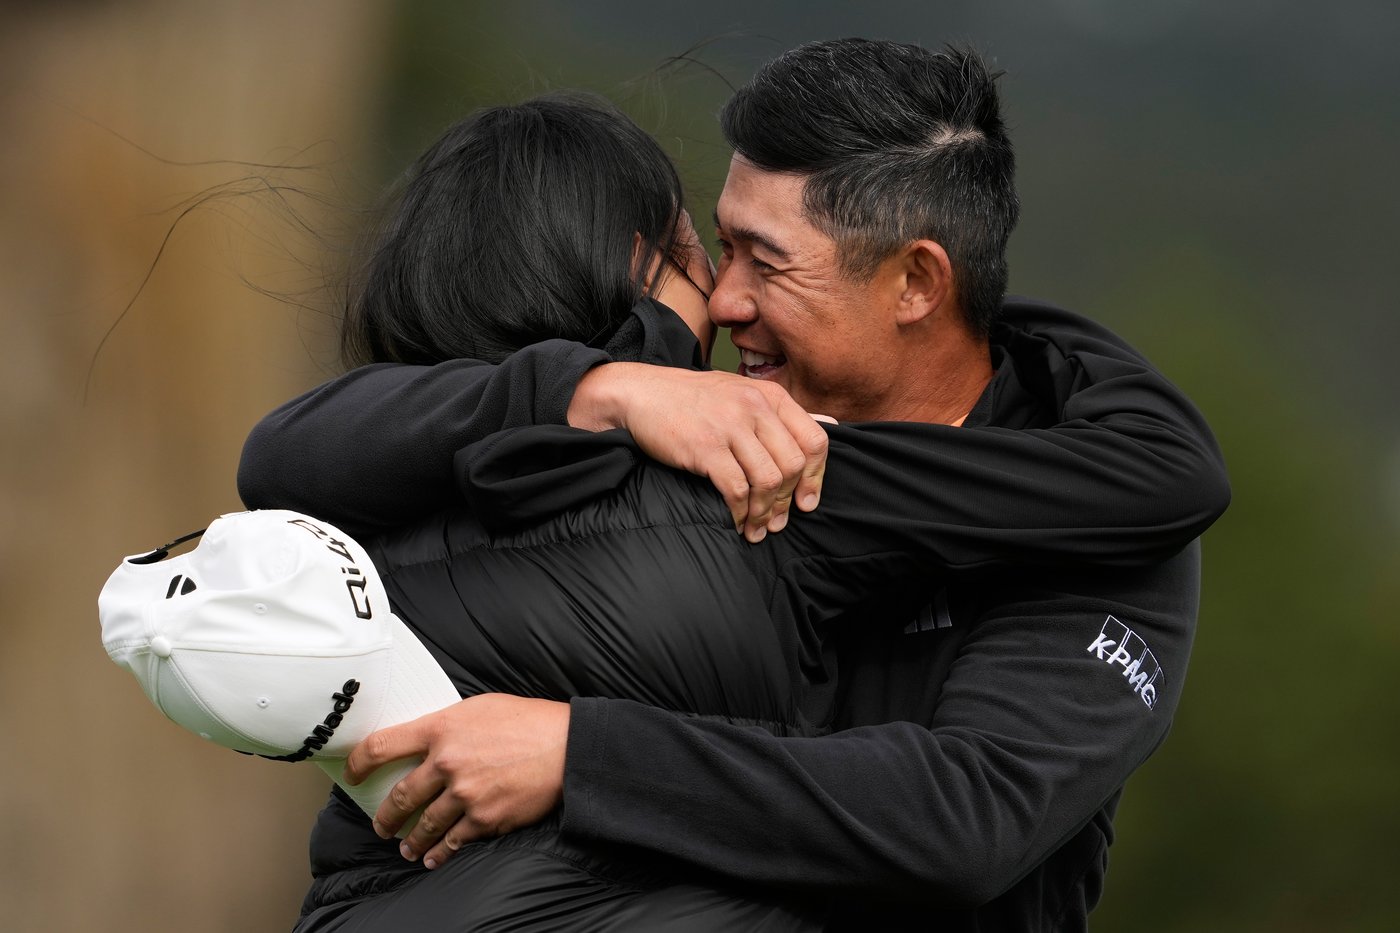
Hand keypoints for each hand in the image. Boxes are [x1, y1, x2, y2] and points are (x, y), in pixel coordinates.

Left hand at [344, 694, 568, 869]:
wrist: (565, 746)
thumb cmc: (526, 720)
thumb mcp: (479, 707)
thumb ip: (447, 724)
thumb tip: (425, 740)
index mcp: (441, 728)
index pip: (382, 745)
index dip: (358, 762)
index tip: (352, 774)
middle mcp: (447, 762)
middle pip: (399, 796)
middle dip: (385, 817)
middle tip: (381, 826)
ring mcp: (464, 794)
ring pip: (424, 825)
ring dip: (410, 840)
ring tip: (405, 847)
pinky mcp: (484, 819)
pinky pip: (452, 842)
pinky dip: (439, 853)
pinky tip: (433, 857)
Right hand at [569, 365, 828, 541]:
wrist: (639, 393)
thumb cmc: (692, 400)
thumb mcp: (741, 393)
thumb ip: (781, 413)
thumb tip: (829, 424)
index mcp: (769, 396)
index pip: (815, 440)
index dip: (816, 477)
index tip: (806, 503)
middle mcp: (754, 407)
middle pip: (794, 465)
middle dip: (787, 502)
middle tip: (777, 523)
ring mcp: (730, 426)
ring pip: (768, 481)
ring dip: (765, 513)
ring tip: (757, 529)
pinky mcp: (705, 447)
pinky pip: (737, 490)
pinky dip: (740, 512)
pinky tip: (735, 522)